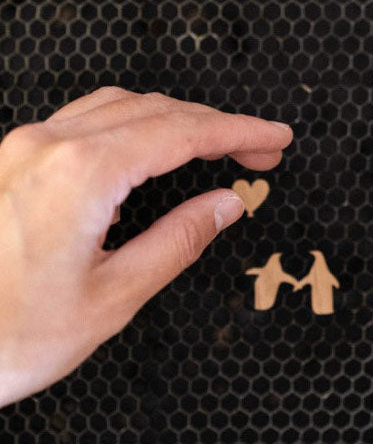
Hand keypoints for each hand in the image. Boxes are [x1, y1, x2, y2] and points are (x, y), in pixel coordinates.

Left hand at [0, 87, 292, 407]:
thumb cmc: (3, 338)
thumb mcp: (110, 299)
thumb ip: (177, 241)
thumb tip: (225, 204)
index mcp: (80, 175)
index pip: (183, 133)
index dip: (239, 132)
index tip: (275, 138)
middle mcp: (49, 146)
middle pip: (158, 110)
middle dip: (217, 125)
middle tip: (260, 150)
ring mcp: (25, 147)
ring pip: (123, 105)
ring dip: (179, 118)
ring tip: (216, 144)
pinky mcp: (12, 158)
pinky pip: (88, 116)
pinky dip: (137, 121)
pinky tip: (151, 144)